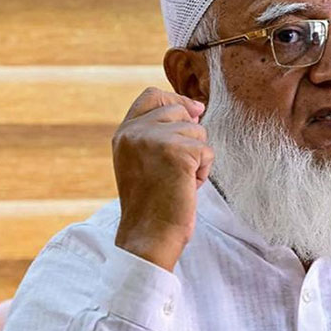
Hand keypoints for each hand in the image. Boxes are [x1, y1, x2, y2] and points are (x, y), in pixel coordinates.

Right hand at [111, 87, 212, 271]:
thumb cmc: (151, 204)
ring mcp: (155, 139)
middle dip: (190, 137)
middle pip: (180, 111)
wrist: (148, 235)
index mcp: (124, 133)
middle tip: (177, 168)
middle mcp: (135, 132)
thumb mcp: (142, 161)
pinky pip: (206, 151)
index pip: (152, 95)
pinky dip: (203, 171)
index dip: (176, 100)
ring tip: (178, 181)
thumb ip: (158, 133)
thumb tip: (196, 107)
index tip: (194, 112)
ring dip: (196, 158)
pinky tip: (186, 187)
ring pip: (197, 131)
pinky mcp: (177, 152)